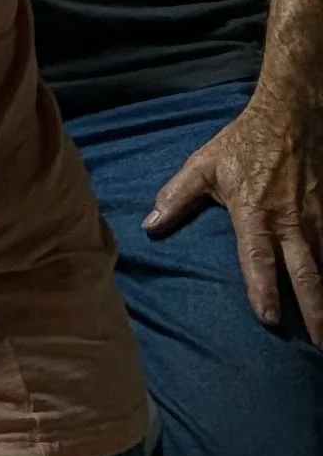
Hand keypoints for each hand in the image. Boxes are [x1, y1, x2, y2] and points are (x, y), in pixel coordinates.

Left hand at [146, 83, 322, 337]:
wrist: (291, 112)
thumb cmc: (244, 141)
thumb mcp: (203, 166)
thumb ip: (176, 198)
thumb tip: (150, 225)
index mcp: (255, 215)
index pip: (259, 261)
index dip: (263, 291)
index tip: (269, 320)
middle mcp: (291, 222)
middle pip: (306, 275)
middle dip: (314, 311)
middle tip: (318, 343)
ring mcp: (317, 217)